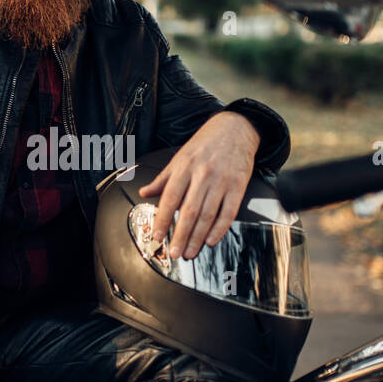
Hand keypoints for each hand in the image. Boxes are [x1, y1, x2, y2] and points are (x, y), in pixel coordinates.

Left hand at [137, 111, 259, 259]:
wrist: (236, 129)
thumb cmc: (206, 143)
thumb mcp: (180, 156)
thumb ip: (162, 178)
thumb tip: (144, 192)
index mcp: (184, 167)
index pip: (170, 198)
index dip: (162, 219)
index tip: (157, 236)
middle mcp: (202, 174)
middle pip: (189, 211)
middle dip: (180, 235)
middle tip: (175, 252)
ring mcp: (221, 181)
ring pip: (207, 215)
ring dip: (197, 237)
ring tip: (190, 252)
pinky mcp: (238, 186)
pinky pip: (228, 212)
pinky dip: (219, 228)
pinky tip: (211, 240)